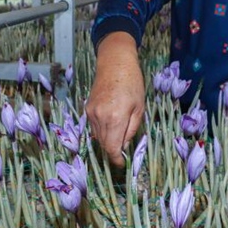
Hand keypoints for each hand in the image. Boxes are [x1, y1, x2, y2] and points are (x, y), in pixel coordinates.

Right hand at [86, 32, 145, 167]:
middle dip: (113, 150)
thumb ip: (131, 129)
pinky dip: (102, 129)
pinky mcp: (87, 108)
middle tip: (122, 152)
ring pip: (98, 136)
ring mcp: (91, 113)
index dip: (116, 159)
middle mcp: (100, 117)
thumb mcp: (139, 108)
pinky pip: (94, 126)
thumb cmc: (132, 83)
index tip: (121, 164)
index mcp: (115, 118)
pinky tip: (111, 121)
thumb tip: (124, 146)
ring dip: (108, 139)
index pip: (112, 148)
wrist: (114, 63)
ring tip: (119, 132)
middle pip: (104, 144)